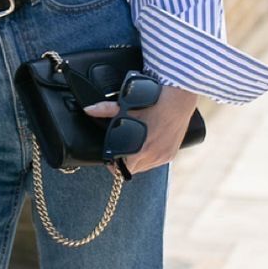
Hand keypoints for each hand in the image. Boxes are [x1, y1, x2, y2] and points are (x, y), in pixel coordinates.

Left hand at [84, 83, 198, 174]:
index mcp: (141, 150)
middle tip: (122, 153)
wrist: (179, 99)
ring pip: (145, 167)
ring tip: (135, 148)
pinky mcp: (171, 154)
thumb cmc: (153, 102)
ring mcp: (163, 157)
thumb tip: (88, 110)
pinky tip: (148, 146)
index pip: (123, 170)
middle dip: (126, 163)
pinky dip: (151, 157)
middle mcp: (153, 157)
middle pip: (133, 169)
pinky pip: (156, 162)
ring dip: (138, 161)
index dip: (115, 166)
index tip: (111, 160)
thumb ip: (106, 110)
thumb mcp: (127, 107)